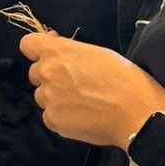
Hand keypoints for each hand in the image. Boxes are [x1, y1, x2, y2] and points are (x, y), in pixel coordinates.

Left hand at [20, 31, 164, 148]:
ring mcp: (48, 99)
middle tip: (76, 82)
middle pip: (35, 72)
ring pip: (42, 95)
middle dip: (50, 75)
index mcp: (57, 52)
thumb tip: (53, 45)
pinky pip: (50, 115)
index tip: (52, 55)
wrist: (136, 113)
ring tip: (83, 101)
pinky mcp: (52, 121)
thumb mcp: (97, 52)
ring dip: (56, 97)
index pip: (28, 44)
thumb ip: (69, 50)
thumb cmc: (124, 78)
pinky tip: (83, 115)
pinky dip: (62, 116)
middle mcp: (47, 73)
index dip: (38, 49)